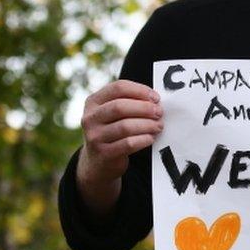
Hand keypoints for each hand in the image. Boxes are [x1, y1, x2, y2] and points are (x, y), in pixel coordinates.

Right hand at [76, 80, 162, 218]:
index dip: (140, 90)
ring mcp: (95, 137)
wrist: (98, 162)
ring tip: (158, 126)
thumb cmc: (112, 131)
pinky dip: (143, 139)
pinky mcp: (104, 154)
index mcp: (93, 102)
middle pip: (120, 106)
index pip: (118, 88)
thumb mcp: (112, 114)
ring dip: (147, 125)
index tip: (155, 98)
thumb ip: (128, 102)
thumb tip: (154, 100)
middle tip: (159, 112)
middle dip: (144, 108)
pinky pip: (128, 144)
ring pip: (125, 126)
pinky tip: (151, 138)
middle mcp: (90, 118)